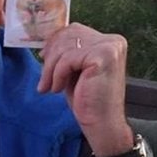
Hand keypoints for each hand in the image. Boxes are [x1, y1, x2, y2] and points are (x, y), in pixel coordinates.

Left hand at [37, 22, 133, 156]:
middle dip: (51, 56)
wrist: (103, 126)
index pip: (74, 29)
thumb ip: (67, 51)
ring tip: (49, 85)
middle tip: (43, 78)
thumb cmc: (88, 99)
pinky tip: (58, 88)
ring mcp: (109, 47)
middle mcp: (112, 41)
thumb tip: (45, 42)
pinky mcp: (102, 57)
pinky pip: (67, 59)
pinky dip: (57, 74)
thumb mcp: (75, 68)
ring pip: (65, 47)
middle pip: (68, 36)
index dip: (55, 42)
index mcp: (109, 41)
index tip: (43, 57)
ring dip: (51, 68)